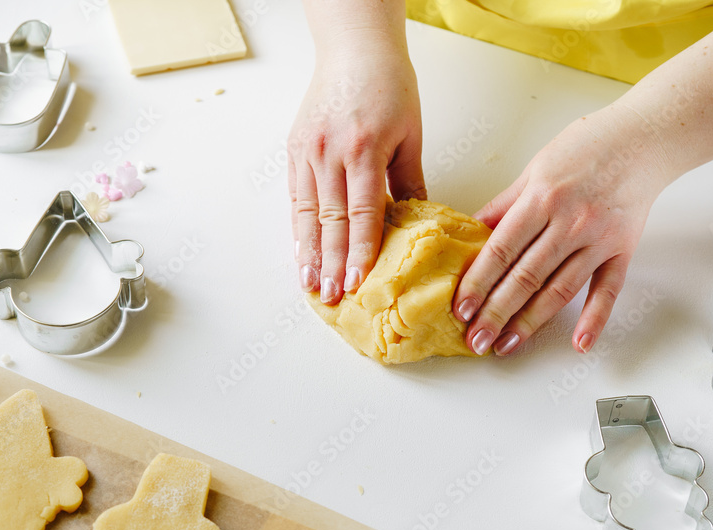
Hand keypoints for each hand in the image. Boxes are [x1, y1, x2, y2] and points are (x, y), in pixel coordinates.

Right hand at [288, 44, 425, 303]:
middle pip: (331, 221)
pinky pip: (295, 198)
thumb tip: (417, 223)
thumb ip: (409, 181)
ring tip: (311, 285)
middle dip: (333, 264)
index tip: (359, 282)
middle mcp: (330, 153)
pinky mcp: (295, 149)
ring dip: (310, 254)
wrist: (355, 49)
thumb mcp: (410, 134)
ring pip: (307, 214)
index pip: (363, 213)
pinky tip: (301, 252)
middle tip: (333, 297)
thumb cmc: (388, 85)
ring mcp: (308, 151)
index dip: (361, 252)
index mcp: (364, 149)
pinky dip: (298, 229)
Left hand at [453, 104, 674, 355]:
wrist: (645, 138)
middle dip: (496, 313)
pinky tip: (579, 343)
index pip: (501, 250)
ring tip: (506, 347)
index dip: (478, 283)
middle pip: (526, 277)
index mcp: (541, 198)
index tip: (461, 309)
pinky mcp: (623, 250)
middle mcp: (569, 222)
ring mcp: (598, 239)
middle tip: (476, 341)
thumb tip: (470, 233)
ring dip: (530, 323)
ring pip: (559, 290)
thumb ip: (503, 205)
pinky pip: (607, 290)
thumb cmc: (588, 147)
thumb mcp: (535, 169)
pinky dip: (594, 319)